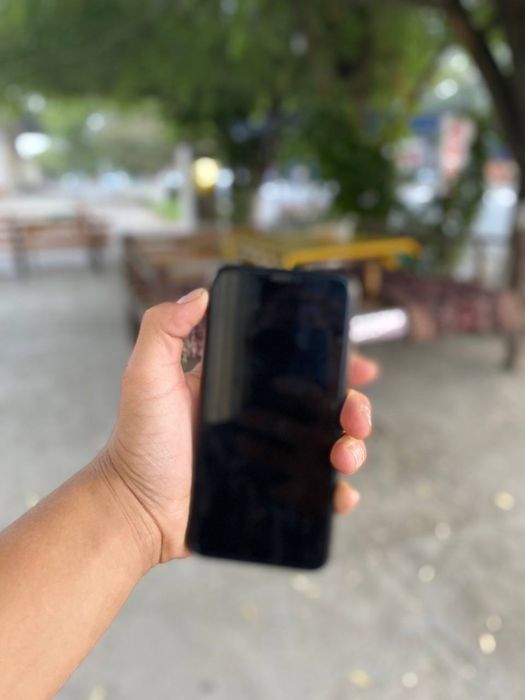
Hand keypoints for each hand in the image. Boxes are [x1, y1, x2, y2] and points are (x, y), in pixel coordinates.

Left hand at [99, 289, 377, 565]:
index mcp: (241, 386)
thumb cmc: (138, 441)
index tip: (356, 363)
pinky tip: (340, 494)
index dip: (332, 363)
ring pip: (327, 447)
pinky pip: (313, 492)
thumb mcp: (145, 376)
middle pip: (324, 407)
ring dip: (352, 447)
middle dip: (354, 407)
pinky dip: (335, 494)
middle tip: (356, 416)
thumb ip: (163, 330)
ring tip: (346, 455)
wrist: (134, 508)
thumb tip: (199, 294)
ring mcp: (267, 457)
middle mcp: (260, 419)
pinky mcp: (268, 493)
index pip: (297, 367)